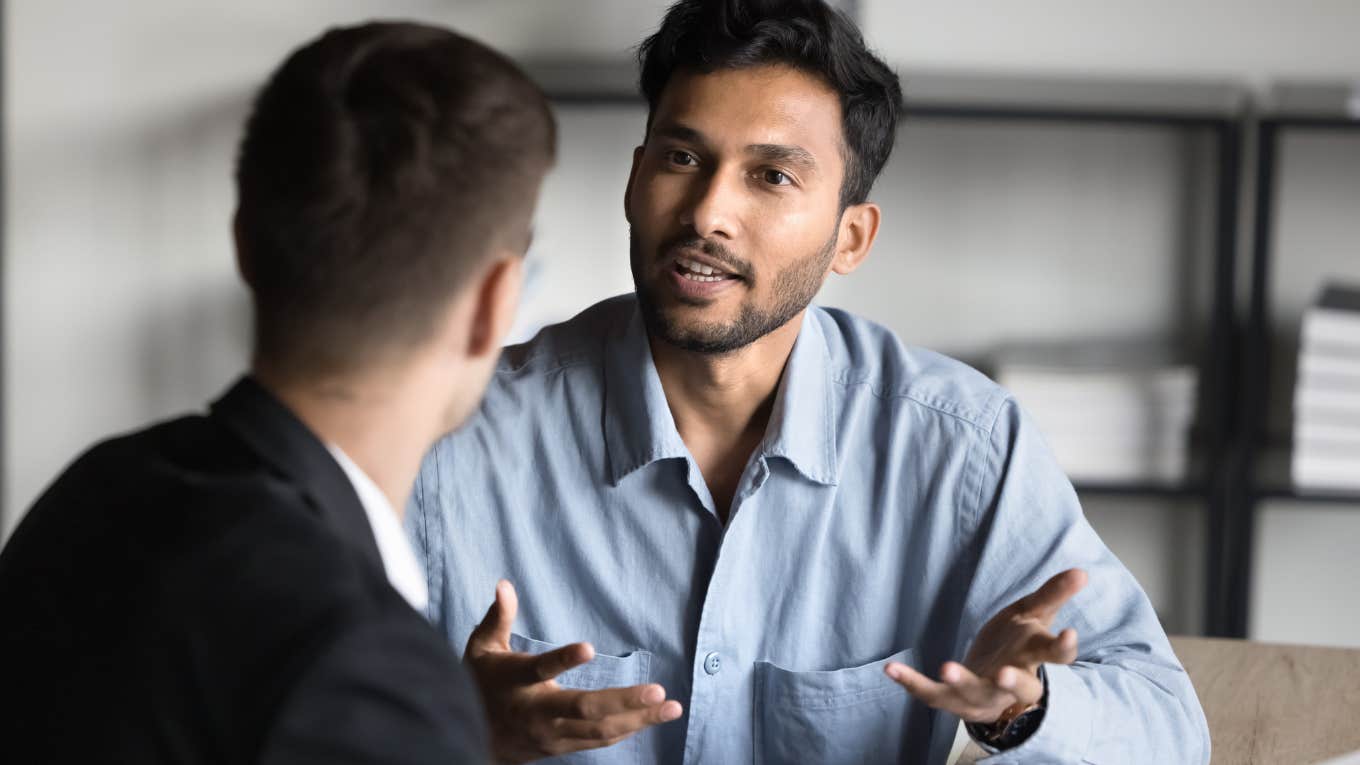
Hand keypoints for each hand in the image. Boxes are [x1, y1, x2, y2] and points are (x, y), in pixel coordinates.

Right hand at [465, 580, 682, 762]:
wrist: (472, 740)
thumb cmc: (480, 684)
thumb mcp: (480, 649)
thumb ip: (497, 618)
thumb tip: (504, 584)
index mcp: (516, 682)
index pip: (540, 669)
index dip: (562, 659)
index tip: (588, 647)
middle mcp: (537, 712)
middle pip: (583, 709)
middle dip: (623, 701)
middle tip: (658, 691)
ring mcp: (552, 735)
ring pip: (599, 731)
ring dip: (638, 720)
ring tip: (671, 706)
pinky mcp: (562, 747)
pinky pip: (599, 741)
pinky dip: (627, 729)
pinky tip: (651, 718)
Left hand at [884, 568, 1086, 723]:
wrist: (995, 684)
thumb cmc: (1017, 644)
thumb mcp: (1033, 616)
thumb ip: (1053, 595)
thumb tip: (1081, 571)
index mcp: (1033, 659)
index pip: (1054, 658)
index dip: (1062, 648)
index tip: (1069, 634)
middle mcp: (1011, 684)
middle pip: (1017, 688)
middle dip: (1011, 683)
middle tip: (1003, 674)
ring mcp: (981, 696)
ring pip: (973, 694)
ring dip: (961, 682)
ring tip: (946, 667)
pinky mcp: (952, 699)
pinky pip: (931, 694)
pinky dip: (911, 683)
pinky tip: (890, 669)